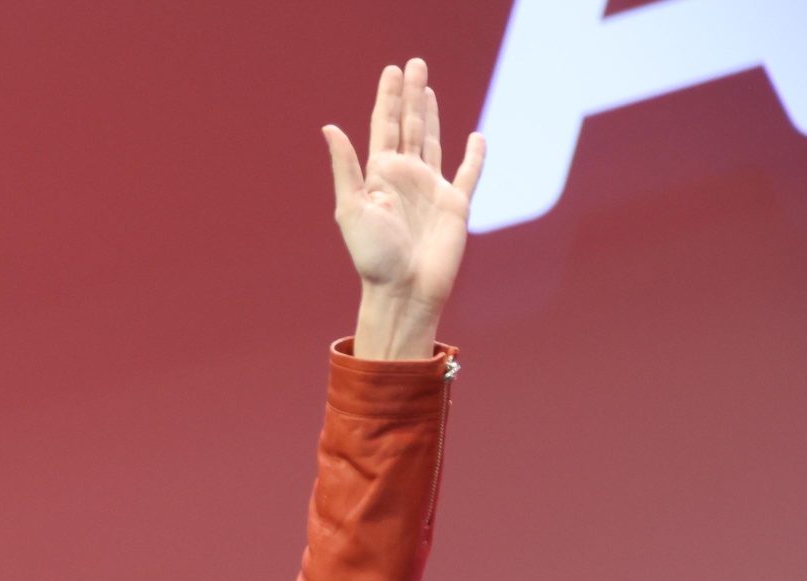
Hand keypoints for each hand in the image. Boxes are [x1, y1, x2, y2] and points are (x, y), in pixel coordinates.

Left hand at [325, 59, 485, 358]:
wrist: (404, 290)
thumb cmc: (373, 257)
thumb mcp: (351, 210)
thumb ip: (345, 168)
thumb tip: (330, 128)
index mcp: (379, 176)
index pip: (384, 126)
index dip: (388, 98)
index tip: (391, 70)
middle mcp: (405, 178)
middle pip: (410, 125)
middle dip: (411, 95)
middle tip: (414, 64)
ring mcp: (431, 189)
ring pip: (434, 140)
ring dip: (432, 114)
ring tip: (429, 88)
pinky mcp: (456, 204)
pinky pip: (468, 174)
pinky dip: (474, 156)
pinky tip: (477, 138)